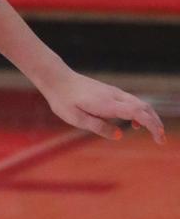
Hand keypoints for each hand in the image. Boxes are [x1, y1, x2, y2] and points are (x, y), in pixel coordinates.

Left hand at [42, 71, 164, 143]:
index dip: (152, 125)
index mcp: (107, 104)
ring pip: (139, 103)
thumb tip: (119, 135)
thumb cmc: (64, 101)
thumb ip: (98, 127)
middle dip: (156, 123)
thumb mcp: (77, 119)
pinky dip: (140, 111)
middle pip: (144, 107)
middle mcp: (114, 96)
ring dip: (150, 117)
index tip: (159, 139)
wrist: (57, 79)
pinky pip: (131, 101)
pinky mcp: (110, 91)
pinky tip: (135, 122)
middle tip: (160, 140)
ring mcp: (113, 92)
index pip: (138, 113)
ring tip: (154, 132)